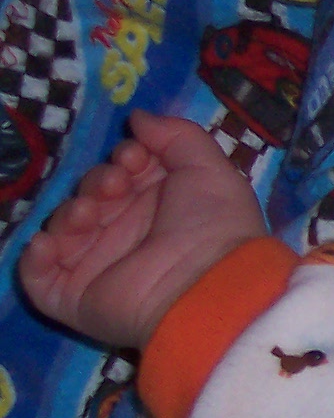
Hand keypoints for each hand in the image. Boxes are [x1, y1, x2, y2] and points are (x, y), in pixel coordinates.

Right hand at [21, 112, 268, 350]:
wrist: (209, 283)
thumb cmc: (214, 224)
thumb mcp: (207, 167)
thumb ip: (175, 135)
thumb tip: (138, 117)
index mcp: (159, 209)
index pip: (122, 175)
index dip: (122, 159)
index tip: (134, 156)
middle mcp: (128, 238)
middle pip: (89, 198)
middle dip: (97, 182)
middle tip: (115, 185)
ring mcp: (101, 270)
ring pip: (62, 232)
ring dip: (68, 215)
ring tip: (90, 213)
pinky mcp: (78, 300)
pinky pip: (38, 279)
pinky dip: (34, 259)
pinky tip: (48, 243)